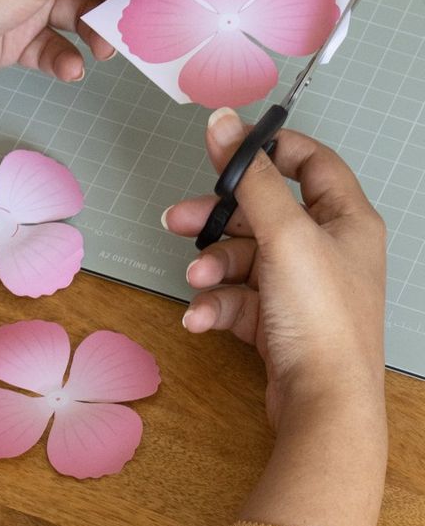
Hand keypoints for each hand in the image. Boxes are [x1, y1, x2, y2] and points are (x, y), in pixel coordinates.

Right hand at [162, 108, 386, 430]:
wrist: (322, 402)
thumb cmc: (323, 320)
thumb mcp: (285, 235)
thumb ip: (249, 178)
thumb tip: (225, 123)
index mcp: (346, 220)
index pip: (311, 164)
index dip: (268, 152)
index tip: (226, 149)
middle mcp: (327, 251)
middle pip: (263, 214)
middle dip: (218, 219)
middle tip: (179, 218)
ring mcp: (302, 289)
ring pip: (244, 260)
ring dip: (212, 267)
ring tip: (196, 279)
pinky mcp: (278, 324)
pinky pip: (238, 300)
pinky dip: (216, 305)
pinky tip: (200, 317)